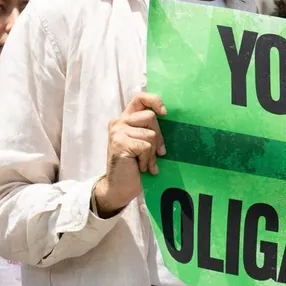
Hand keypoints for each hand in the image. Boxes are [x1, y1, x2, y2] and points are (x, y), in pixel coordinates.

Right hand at [92, 92, 166, 217]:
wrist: (120, 187)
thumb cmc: (134, 166)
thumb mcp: (143, 142)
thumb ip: (149, 129)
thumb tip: (168, 118)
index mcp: (125, 119)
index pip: (140, 98)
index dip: (154, 101)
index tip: (165, 113)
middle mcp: (119, 122)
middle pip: (151, 117)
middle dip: (159, 138)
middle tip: (157, 154)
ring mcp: (117, 132)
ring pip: (150, 134)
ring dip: (152, 153)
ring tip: (144, 163)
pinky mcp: (119, 143)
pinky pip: (145, 147)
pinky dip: (147, 160)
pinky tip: (139, 167)